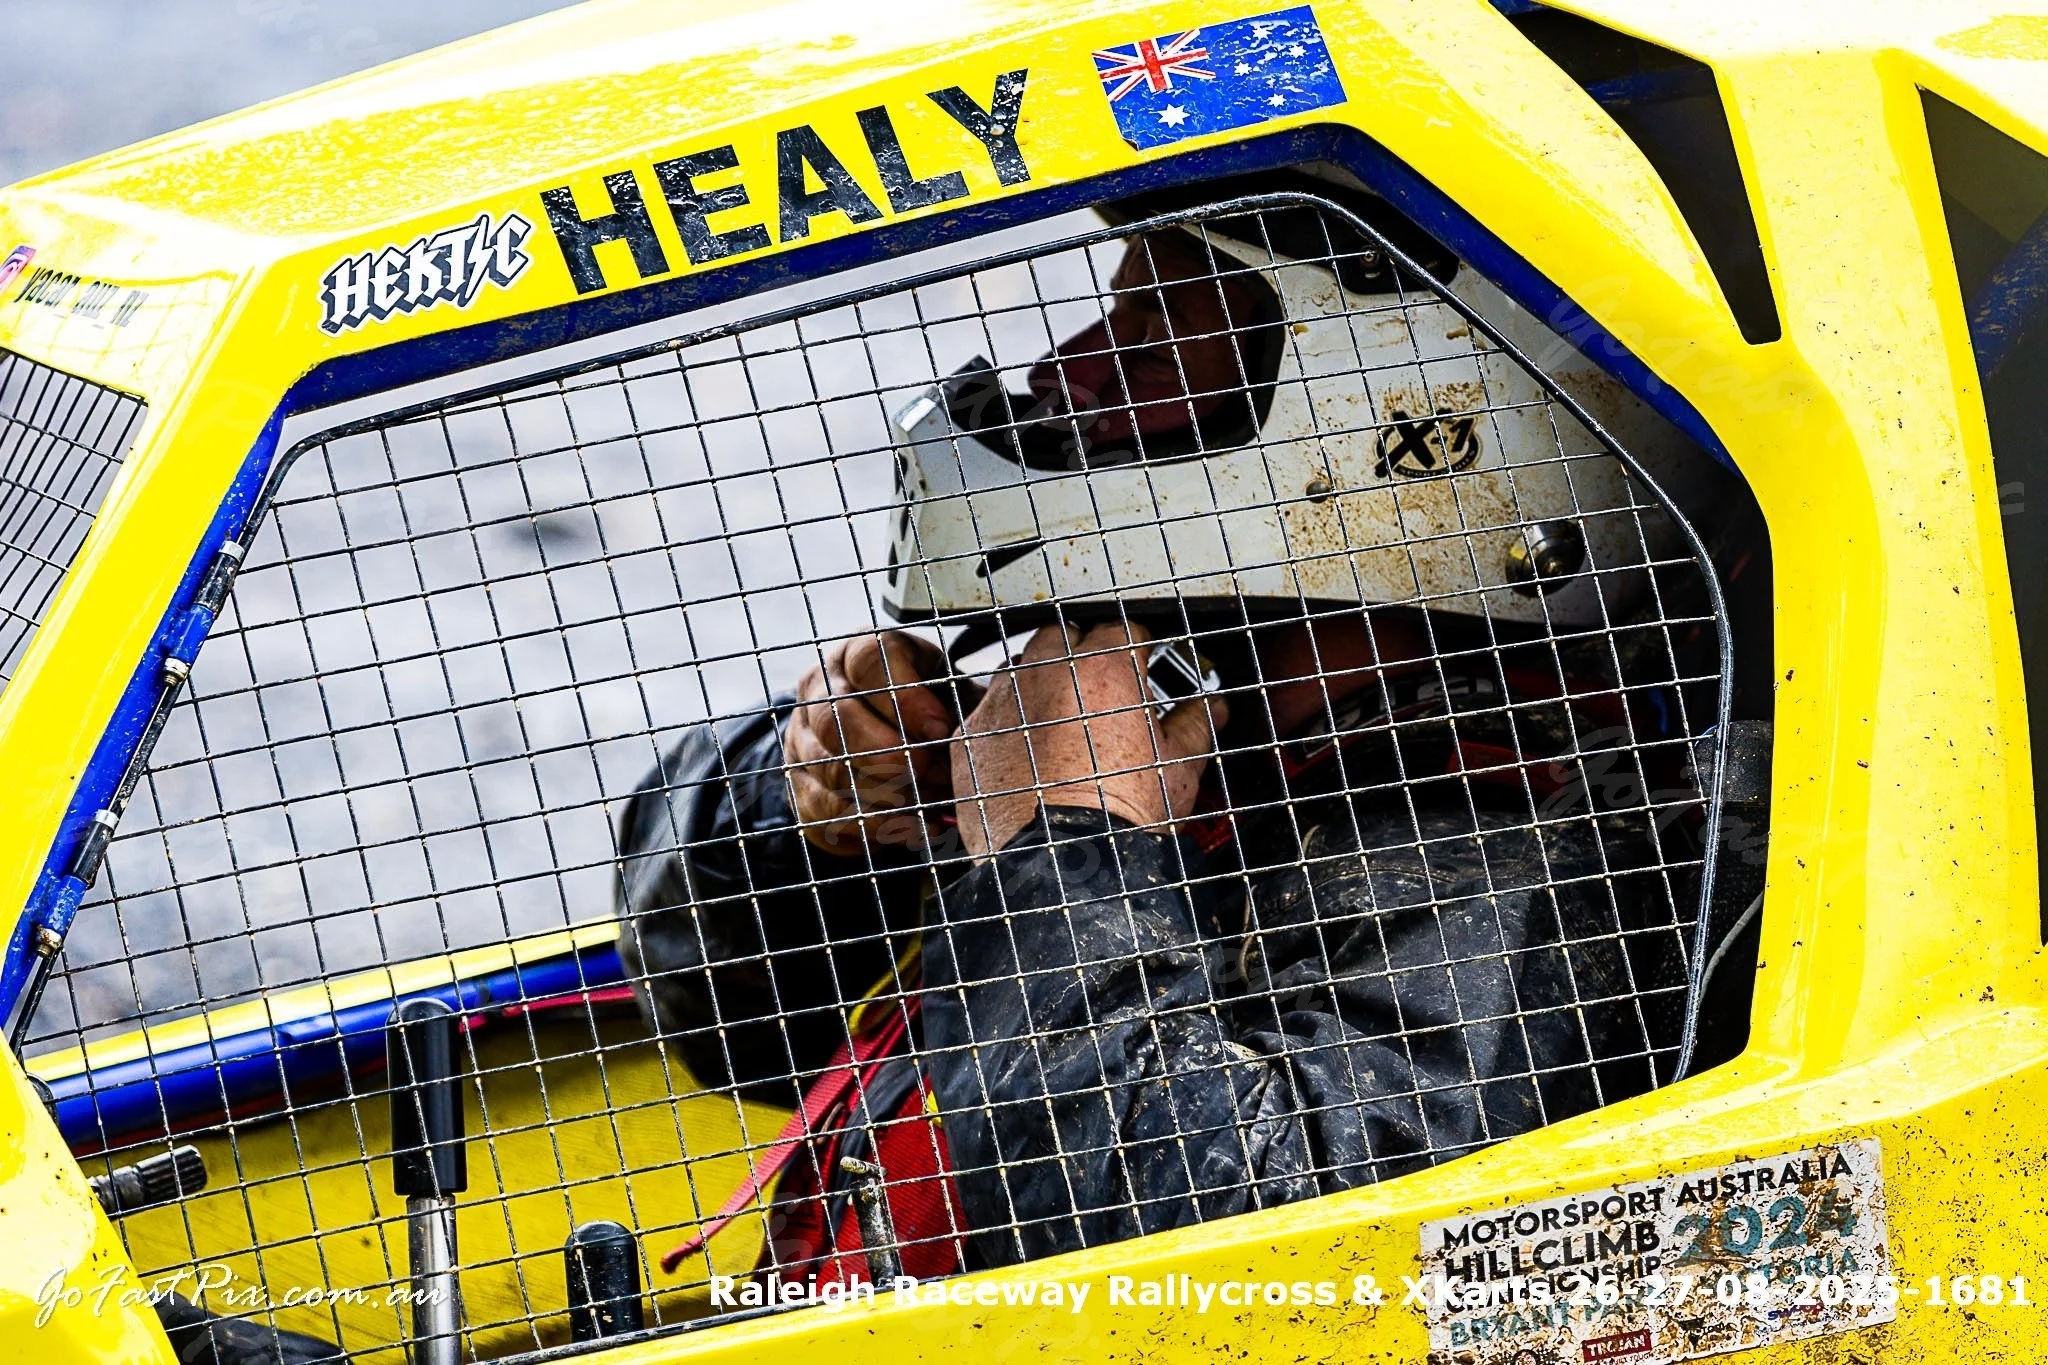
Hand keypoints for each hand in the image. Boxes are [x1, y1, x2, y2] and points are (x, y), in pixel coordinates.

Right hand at [784, 631, 954, 852]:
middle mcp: (819, 690)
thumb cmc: (930, 712)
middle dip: (889, 752)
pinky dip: (884, 824)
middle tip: (931, 771)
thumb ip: (959, 706)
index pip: (867, 660)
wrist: (891, 745)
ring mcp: (801, 740)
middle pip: (836, 718)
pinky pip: (833, 812)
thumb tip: (973, 737)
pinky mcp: (801, 787)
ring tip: (934, 799)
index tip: (941, 730)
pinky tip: (923, 824)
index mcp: (855, 653)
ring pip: (833, 769)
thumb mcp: (947, 693)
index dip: (905, 697)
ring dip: (890, 792)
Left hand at [952, 621, 1226, 858]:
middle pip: (1066, 634)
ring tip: (1061, 716)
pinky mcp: (971, 733)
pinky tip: (1024, 747)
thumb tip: (1211, 709)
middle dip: (1083, 652)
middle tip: (1099, 688)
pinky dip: (1007, 720)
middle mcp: (1049, 672)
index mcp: (1106, 669)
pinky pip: (988, 709)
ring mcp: (1004, 700)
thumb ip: (1196, 724)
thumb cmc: (1120, 816)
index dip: (1138, 647)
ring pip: (1021, 665)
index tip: (1142, 664)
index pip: (1124, 629)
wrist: (1065, 864)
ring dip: (1040, 680)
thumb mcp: (1179, 767)